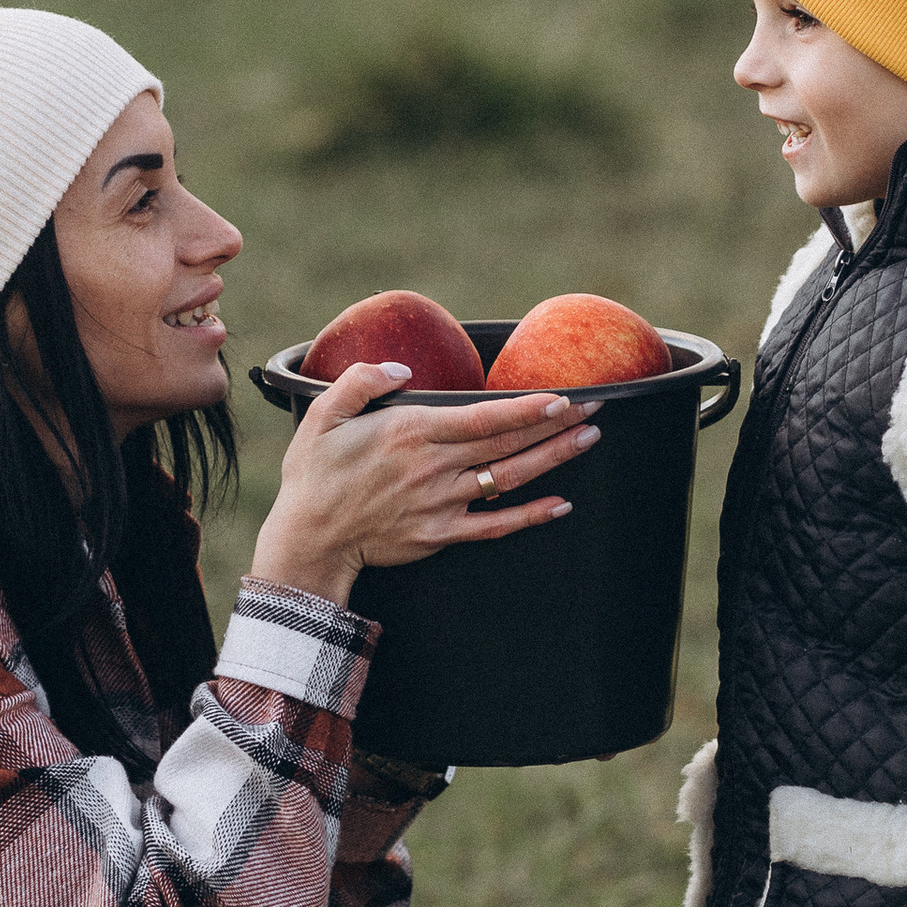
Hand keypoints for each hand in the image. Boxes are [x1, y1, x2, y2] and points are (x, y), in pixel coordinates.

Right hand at [249, 364, 601, 606]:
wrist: (309, 539)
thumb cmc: (315, 475)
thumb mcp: (322, 416)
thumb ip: (360, 382)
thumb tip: (400, 368)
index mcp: (410, 432)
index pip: (483, 417)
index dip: (526, 408)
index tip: (562, 396)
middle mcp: (434, 467)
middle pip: (507, 443)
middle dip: (555, 424)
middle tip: (596, 407)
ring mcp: (442, 504)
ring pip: (509, 479)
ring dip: (553, 459)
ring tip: (588, 440)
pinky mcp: (442, 534)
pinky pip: (496, 526)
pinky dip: (530, 515)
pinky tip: (560, 504)